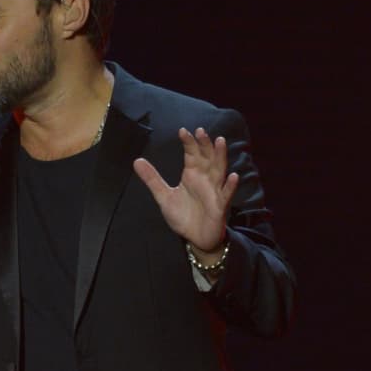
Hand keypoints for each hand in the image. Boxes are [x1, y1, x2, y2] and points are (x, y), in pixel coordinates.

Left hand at [133, 127, 237, 252]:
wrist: (195, 239)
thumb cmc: (184, 216)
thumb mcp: (164, 197)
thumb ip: (152, 179)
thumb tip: (137, 161)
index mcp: (192, 174)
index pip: (191, 154)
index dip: (188, 142)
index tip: (182, 131)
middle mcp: (205, 179)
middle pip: (207, 157)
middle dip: (204, 144)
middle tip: (200, 131)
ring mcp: (214, 191)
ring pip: (219, 170)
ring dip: (220, 156)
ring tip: (220, 142)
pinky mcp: (220, 206)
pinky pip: (226, 194)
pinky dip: (230, 185)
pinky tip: (233, 176)